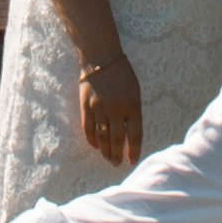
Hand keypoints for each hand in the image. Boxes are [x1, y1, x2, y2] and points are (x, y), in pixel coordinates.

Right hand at [79, 50, 142, 166]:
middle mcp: (116, 108)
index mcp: (132, 105)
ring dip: (105, 150)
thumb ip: (133, 112)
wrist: (101, 59)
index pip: (135, 134)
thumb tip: (129, 135)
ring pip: (102, 136)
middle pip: (117, 139)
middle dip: (117, 154)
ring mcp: (99, 108)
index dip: (134, 150)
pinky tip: (96, 146)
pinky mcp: (86, 106)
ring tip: (108, 158)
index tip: (132, 160)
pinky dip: (92, 139)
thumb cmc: (122, 75)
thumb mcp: (135, 92)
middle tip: (117, 163)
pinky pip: (88, 128)